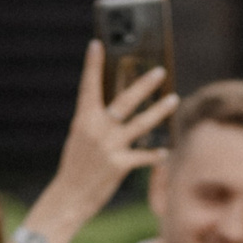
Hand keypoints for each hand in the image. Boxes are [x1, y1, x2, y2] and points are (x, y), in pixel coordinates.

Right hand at [29, 42, 178, 242]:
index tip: (96, 44)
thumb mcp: (80, 138)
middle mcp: (97, 130)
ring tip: (174, 99)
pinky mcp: (119, 166)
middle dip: (144, 85)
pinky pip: (143, 156)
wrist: (68, 198)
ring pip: (140, 124)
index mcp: (83, 120)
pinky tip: (165, 150)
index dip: (92, 65)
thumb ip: (96, 121)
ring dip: (159, 111)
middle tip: (160, 71)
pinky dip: (155, 154)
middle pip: (125, 101)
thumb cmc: (75, 167)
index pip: (88, 87)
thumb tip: (117, 107)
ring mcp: (109, 147)